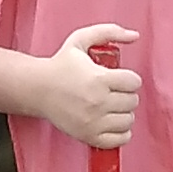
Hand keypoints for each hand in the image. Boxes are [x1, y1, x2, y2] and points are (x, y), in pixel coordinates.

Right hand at [28, 25, 141, 149]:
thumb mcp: (81, 39)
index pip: (134, 82)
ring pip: (128, 120)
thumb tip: (135, 35)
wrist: (37, 89)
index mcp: (99, 79)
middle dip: (125, 94)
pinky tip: (111, 121)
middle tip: (113, 91)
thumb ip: (109, 31)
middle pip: (132, 101)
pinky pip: (120, 139)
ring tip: (111, 106)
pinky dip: (120, 132)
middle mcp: (98, 102)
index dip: (129, 79)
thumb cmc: (60, 64)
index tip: (118, 78)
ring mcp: (94, 122)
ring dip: (123, 112)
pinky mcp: (89, 136)